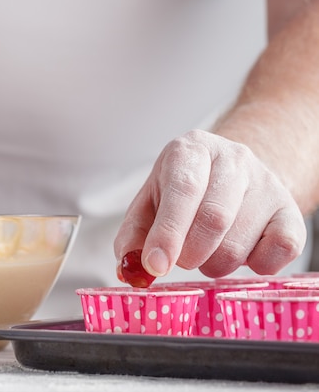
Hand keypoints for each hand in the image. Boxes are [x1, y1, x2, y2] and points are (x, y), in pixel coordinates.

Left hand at [114, 129, 305, 278]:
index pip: (183, 189)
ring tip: (207, 250)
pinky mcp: (290, 209)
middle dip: (191, 253)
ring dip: (215, 263)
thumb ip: (133, 236)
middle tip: (183, 259)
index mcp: (190, 150)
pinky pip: (280, 250)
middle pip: (214, 218)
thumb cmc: (182, 192)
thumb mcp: (149, 204)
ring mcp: (266, 181)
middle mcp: (232, 158)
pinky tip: (241, 251)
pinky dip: (255, 265)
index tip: (155, 265)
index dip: (168, 233)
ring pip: (240, 243)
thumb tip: (129, 269)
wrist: (230, 175)